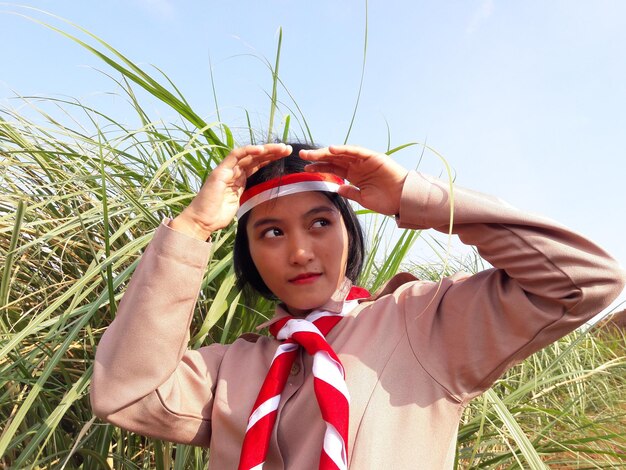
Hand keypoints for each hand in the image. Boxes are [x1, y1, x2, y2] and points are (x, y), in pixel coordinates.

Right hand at [171, 143, 291, 239]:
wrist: (202, 222)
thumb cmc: (219, 216)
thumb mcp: (242, 204)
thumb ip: (252, 195)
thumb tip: (267, 197)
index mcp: (240, 179)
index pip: (258, 164)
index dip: (272, 159)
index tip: (287, 157)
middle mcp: (233, 171)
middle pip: (255, 157)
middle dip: (272, 152)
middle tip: (288, 149)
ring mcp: (227, 170)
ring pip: (248, 153)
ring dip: (265, 149)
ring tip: (280, 148)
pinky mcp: (220, 171)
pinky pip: (235, 155)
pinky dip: (248, 150)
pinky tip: (261, 149)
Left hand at [299, 145, 407, 215]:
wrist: (404, 200)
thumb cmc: (386, 201)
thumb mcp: (363, 199)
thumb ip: (350, 192)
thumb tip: (337, 188)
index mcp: (354, 175)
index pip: (333, 169)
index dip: (320, 168)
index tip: (305, 169)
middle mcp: (358, 166)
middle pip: (334, 159)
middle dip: (318, 157)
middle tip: (302, 155)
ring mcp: (365, 161)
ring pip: (343, 154)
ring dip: (327, 152)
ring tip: (312, 153)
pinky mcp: (374, 157)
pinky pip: (356, 151)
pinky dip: (344, 149)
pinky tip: (331, 149)